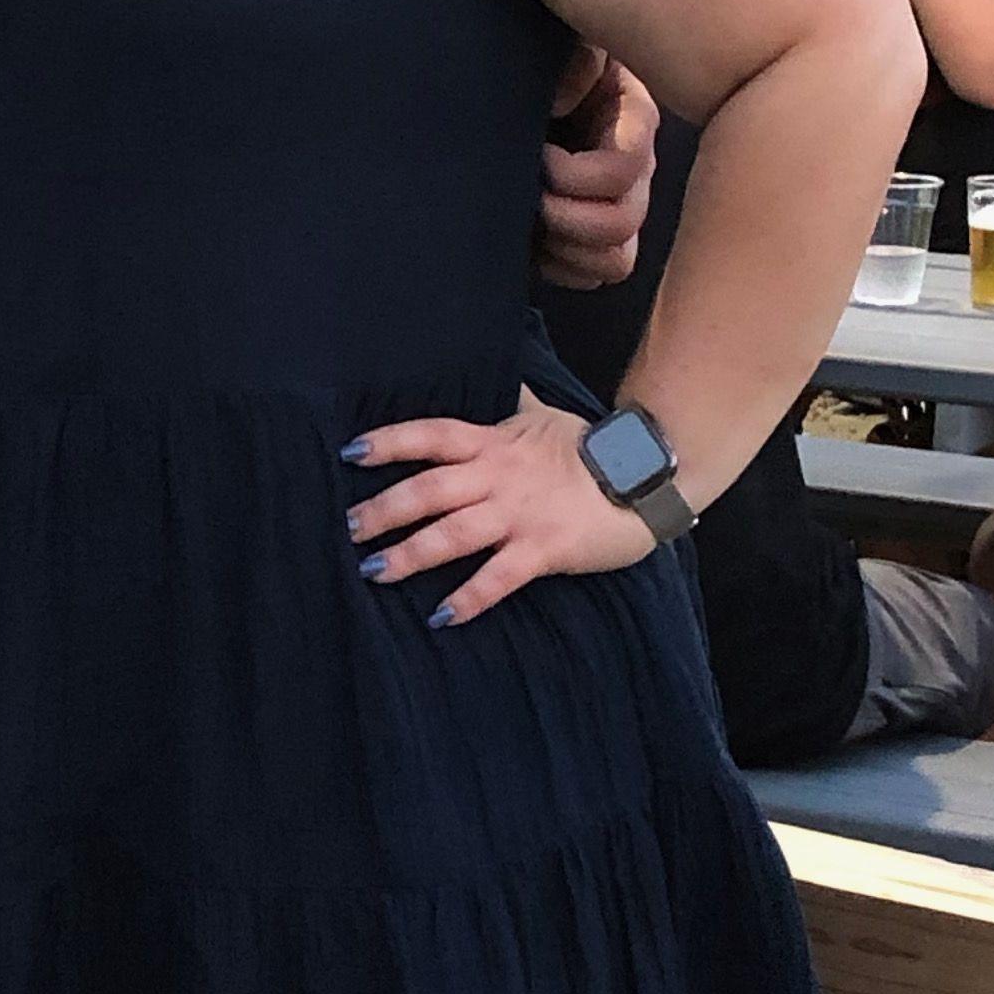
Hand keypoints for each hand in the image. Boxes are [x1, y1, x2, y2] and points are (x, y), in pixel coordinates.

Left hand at [342, 389, 660, 626]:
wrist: (644, 478)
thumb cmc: (590, 448)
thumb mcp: (543, 416)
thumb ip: (513, 403)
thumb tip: (500, 375)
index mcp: (493, 443)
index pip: (431, 436)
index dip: (389, 442)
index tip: (350, 453)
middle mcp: (497, 477)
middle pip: (429, 489)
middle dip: (384, 509)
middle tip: (348, 528)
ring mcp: (518, 515)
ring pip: (453, 534)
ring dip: (410, 555)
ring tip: (374, 573)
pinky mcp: (542, 550)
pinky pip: (498, 577)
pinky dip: (469, 599)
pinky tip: (441, 617)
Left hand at [532, 45, 660, 290]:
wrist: (506, 84)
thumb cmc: (543, 59)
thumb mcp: (565, 42)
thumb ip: (576, 61)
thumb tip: (561, 104)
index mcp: (633, 118)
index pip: (623, 169)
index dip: (574, 174)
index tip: (539, 154)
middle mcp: (637, 170)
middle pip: (621, 223)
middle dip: (565, 218)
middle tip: (528, 197)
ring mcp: (620, 206)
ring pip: (615, 260)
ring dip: (566, 250)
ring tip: (530, 224)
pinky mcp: (595, 237)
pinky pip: (592, 276)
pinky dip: (559, 268)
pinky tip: (532, 242)